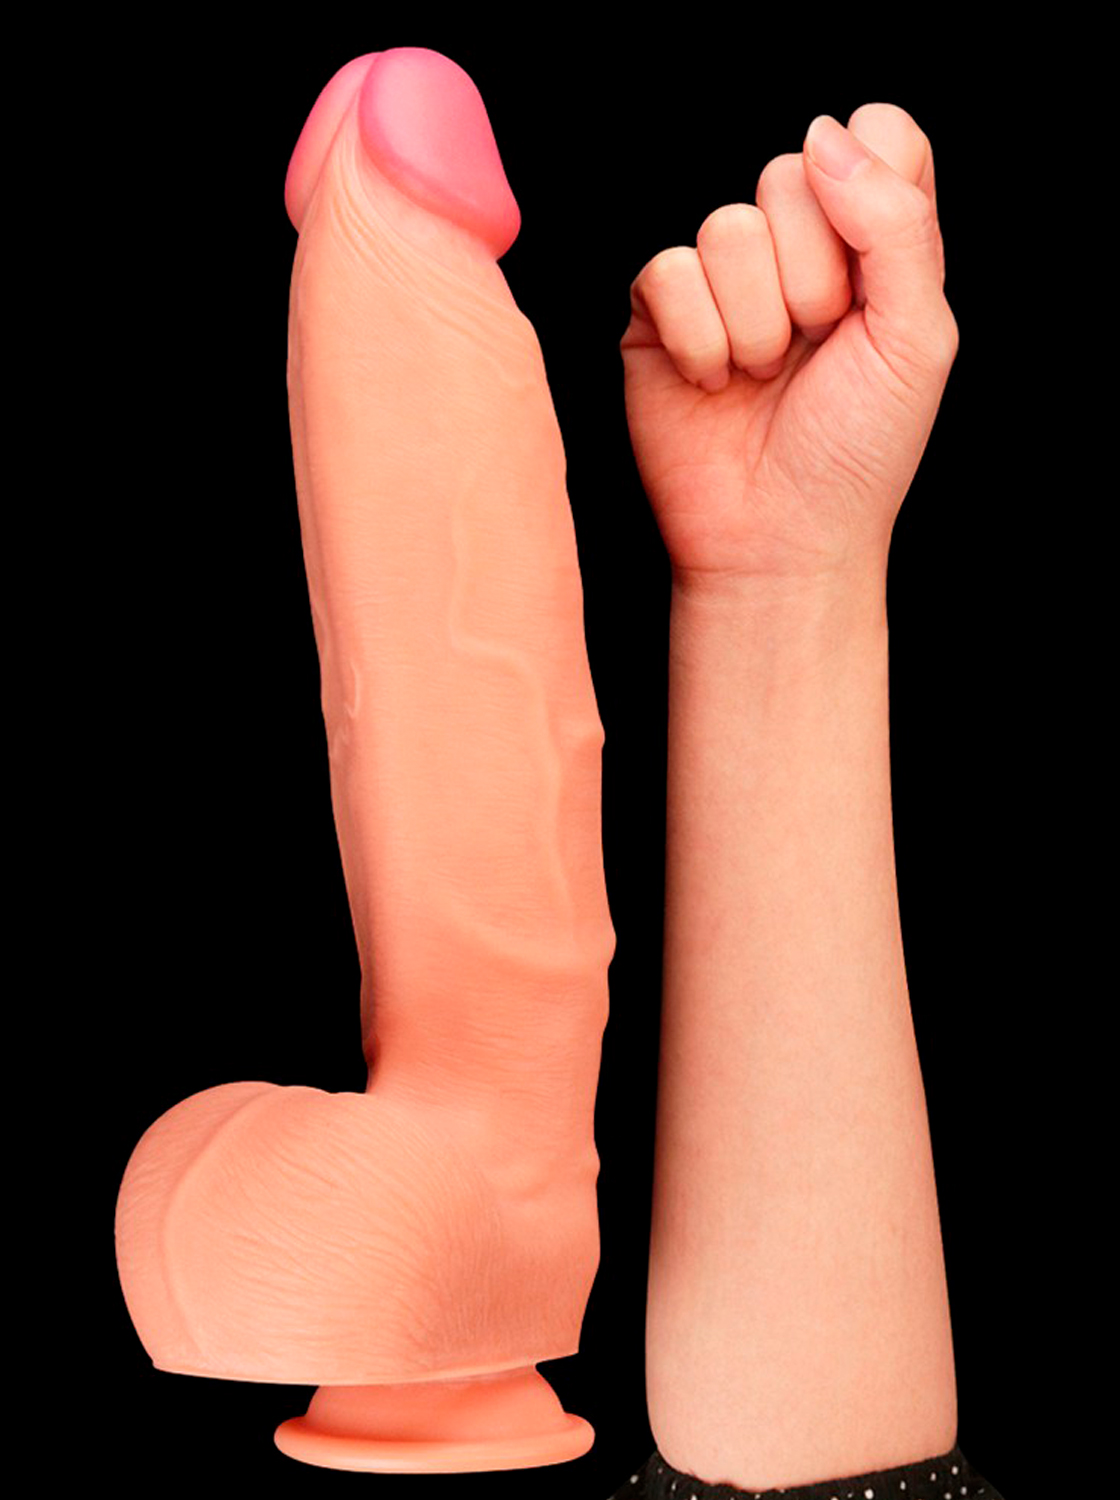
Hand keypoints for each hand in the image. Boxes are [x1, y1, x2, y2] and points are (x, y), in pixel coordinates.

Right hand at [620, 105, 958, 587]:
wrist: (779, 541)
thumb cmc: (856, 453)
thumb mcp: (917, 338)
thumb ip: (897, 224)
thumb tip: (826, 136)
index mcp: (872, 244)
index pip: (878, 134)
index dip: (871, 188)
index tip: (869, 278)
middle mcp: (796, 249)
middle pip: (792, 173)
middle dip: (810, 279)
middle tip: (813, 350)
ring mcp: (723, 279)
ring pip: (726, 226)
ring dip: (754, 324)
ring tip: (762, 377)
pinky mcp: (659, 314)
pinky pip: (668, 273)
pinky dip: (699, 342)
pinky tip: (713, 384)